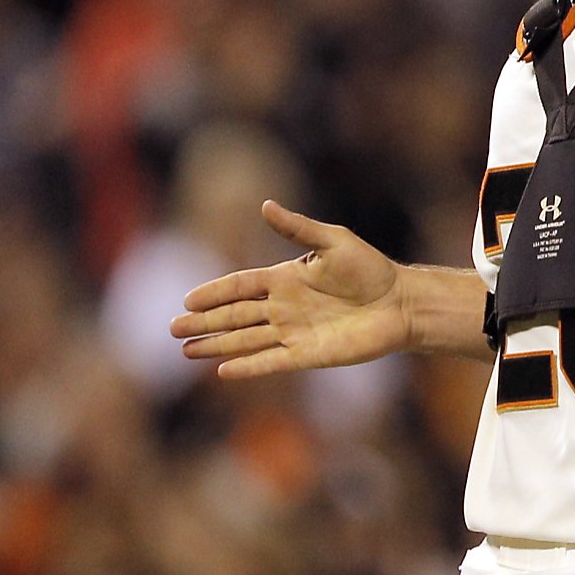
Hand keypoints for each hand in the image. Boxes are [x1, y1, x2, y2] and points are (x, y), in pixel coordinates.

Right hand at [172, 201, 407, 378]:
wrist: (401, 302)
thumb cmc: (370, 268)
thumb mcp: (332, 241)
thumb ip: (296, 228)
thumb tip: (264, 204)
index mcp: (285, 278)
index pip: (239, 286)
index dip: (214, 293)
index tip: (187, 300)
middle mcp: (284, 307)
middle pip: (234, 315)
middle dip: (204, 323)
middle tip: (172, 329)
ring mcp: (294, 332)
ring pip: (246, 339)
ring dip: (217, 345)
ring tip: (186, 351)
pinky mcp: (309, 354)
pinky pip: (272, 361)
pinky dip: (249, 366)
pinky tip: (223, 370)